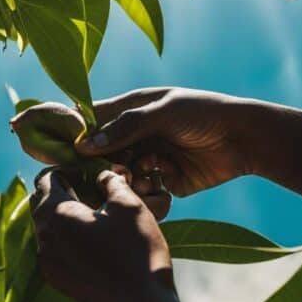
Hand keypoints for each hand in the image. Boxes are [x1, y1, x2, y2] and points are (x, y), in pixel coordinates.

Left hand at [30, 167, 216, 301]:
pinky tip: (97, 241)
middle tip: (95, 191)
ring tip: (99, 216)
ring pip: (48, 227)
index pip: (46, 178)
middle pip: (42, 201)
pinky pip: (55, 249)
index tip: (92, 174)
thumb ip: (110, 181)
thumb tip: (103, 175)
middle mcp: (43, 238)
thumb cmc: (137, 251)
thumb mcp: (128, 204)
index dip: (68, 169)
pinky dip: (69, 237)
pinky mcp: (57, 281)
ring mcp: (48, 263)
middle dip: (64, 190)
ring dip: (67, 214)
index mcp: (55, 214)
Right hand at [75, 88, 261, 196]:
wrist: (244, 139)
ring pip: (117, 174)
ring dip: (123, 177)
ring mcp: (146, 159)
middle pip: (99, 152)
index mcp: (130, 110)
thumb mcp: (163, 112)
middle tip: (116, 166)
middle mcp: (134, 135)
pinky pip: (139, 191)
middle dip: (101, 162)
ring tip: (142, 172)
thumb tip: (85, 145)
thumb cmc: (203, 114)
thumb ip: (126, 126)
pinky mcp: (161, 181)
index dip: (71, 130)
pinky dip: (142, 190)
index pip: (90, 118)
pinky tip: (156, 181)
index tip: (57, 144)